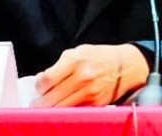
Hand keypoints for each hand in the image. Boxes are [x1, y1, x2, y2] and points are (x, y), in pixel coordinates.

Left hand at [32, 44, 148, 106]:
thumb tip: (42, 78)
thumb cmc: (100, 57)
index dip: (39, 86)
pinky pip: (75, 110)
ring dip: (51, 109)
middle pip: (52, 97)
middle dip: (41, 102)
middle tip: (36, 103)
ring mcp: (90, 92)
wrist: (126, 66)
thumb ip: (60, 64)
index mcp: (76, 60)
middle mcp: (83, 76)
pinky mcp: (96, 104)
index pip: (48, 79)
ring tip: (47, 107)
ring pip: (62, 107)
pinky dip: (66, 110)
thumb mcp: (78, 52)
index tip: (38, 87)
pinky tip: (63, 107)